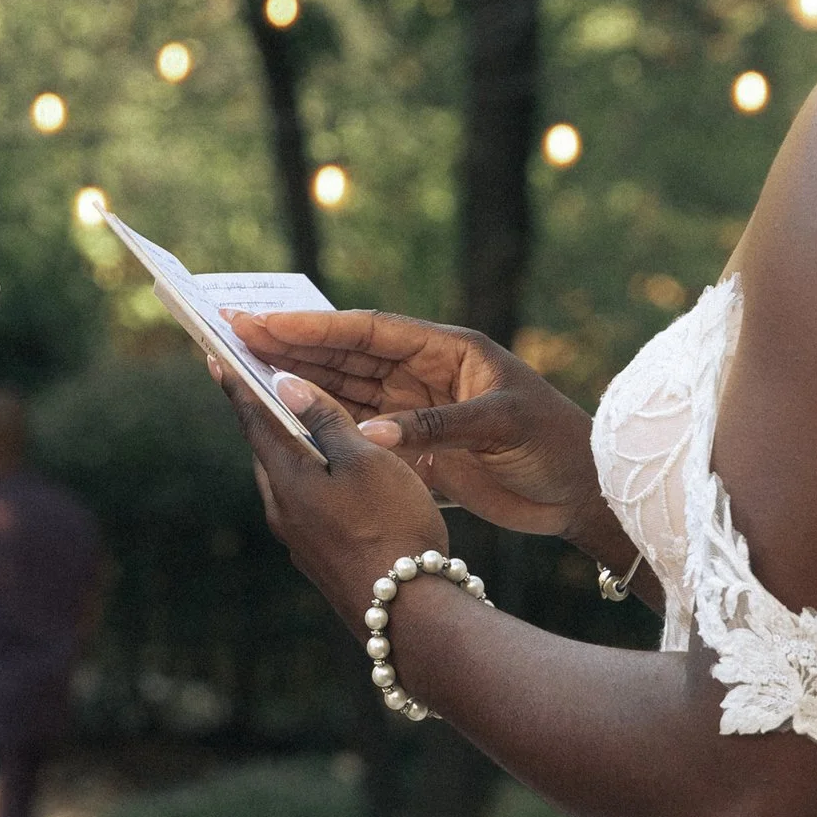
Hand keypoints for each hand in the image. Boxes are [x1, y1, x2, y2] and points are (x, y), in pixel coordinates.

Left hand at [211, 364, 447, 624]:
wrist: (410, 613)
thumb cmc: (391, 525)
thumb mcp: (365, 459)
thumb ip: (326, 420)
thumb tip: (286, 385)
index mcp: (287, 479)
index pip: (254, 420)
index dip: (237, 386)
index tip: (213, 356)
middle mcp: (283, 512)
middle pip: (267, 452)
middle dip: (265, 417)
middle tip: (261, 383)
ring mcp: (300, 541)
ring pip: (288, 482)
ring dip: (292, 450)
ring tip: (304, 424)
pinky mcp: (321, 560)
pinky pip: (308, 507)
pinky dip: (313, 480)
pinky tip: (338, 479)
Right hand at [232, 308, 600, 537]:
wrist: (581, 495)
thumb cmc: (555, 446)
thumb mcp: (499, 428)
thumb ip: (434, 428)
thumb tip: (370, 435)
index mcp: (448, 350)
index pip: (368, 331)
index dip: (314, 326)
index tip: (265, 321)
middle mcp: (427, 374)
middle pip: (347, 355)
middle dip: (293, 346)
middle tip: (235, 336)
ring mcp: (419, 410)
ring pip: (347, 390)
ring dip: (301, 381)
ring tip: (248, 371)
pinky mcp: (418, 447)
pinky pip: (360, 429)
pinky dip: (326, 423)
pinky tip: (289, 418)